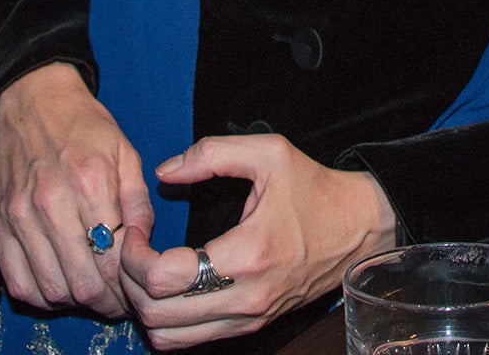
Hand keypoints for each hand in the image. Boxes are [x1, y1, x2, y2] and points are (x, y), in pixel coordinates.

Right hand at [0, 63, 153, 319]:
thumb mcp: (124, 151)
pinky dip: (39, 295)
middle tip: (117, 300)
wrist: (30, 96)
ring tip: (90, 292)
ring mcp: (20, 216)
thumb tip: (144, 244)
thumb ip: (138, 201)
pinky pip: (17, 282)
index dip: (129, 286)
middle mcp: (52, 204)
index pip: (113, 259)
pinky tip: (58, 284)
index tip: (136, 290)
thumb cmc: (83, 123)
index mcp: (90, 182)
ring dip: (75, 302)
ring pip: (51, 289)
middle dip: (107, 302)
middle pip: (82, 283)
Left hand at [119, 135, 397, 349]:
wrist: (358, 229)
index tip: (137, 229)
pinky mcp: (251, 326)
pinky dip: (167, 319)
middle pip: (156, 315)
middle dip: (130, 281)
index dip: (134, 253)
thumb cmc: (313, 189)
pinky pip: (190, 341)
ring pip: (169, 338)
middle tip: (133, 250)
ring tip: (148, 269)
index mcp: (247, 254)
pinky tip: (169, 285)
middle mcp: (245, 298)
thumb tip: (165, 172)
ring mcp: (248, 318)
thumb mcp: (268, 153)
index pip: (163, 277)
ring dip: (145, 306)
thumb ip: (211, 154)